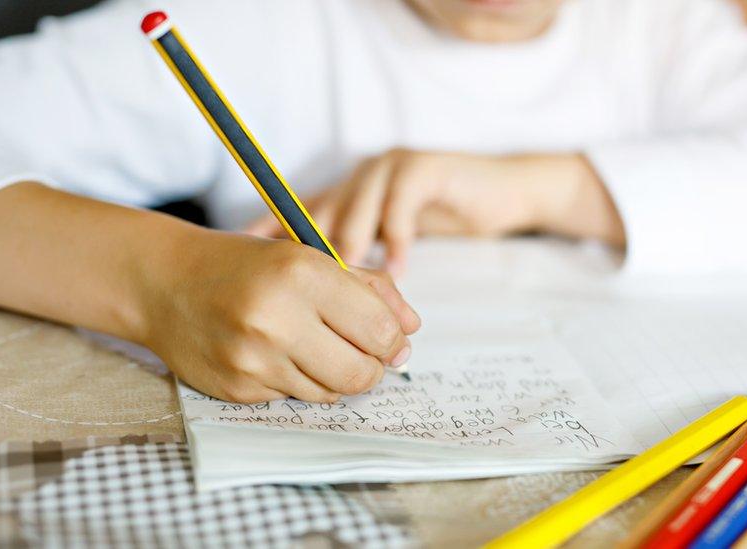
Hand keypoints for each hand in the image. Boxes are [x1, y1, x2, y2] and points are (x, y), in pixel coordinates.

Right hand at [141, 230, 420, 402]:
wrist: (166, 282)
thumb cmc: (248, 265)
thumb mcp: (310, 257)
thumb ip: (370, 288)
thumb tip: (411, 329)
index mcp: (302, 274)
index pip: (379, 330)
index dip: (393, 339)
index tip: (389, 338)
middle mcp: (276, 319)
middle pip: (360, 373)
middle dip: (372, 368)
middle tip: (363, 353)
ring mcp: (253, 359)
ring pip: (330, 392)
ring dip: (335, 376)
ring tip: (314, 347)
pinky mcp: (237, 388)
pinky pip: (293, 398)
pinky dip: (297, 381)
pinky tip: (277, 355)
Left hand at [245, 150, 624, 274]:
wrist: (501, 190)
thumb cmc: (443, 218)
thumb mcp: (392, 239)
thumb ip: (358, 260)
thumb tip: (319, 303)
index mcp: (347, 193)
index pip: (296, 213)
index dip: (269, 234)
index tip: (244, 263)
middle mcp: (360, 176)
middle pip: (322, 213)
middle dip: (311, 255)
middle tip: (300, 292)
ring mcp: (390, 168)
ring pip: (358, 209)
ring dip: (352, 249)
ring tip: (345, 286)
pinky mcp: (424, 168)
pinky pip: (402, 207)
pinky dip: (399, 239)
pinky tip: (400, 268)